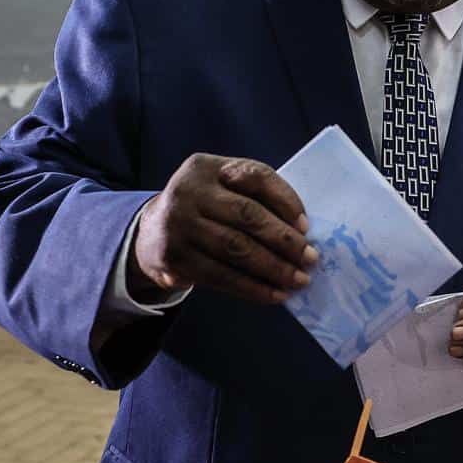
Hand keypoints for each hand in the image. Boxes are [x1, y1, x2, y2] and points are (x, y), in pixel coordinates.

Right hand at [131, 154, 313, 304]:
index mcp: (207, 167)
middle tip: (310, 259)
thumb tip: (301, 231)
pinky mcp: (173, 256)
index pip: (254, 176)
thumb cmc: (207, 208)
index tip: (306, 226)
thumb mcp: (225, 189)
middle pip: (246, 215)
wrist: (152, 232)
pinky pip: (220, 275)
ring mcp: (178, 223)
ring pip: (235, 249)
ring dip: (273, 268)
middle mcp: (188, 191)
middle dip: (284, 240)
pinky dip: (252, 288)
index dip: (285, 200)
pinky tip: (274, 295)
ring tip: (298, 280)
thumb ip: (258, 197)